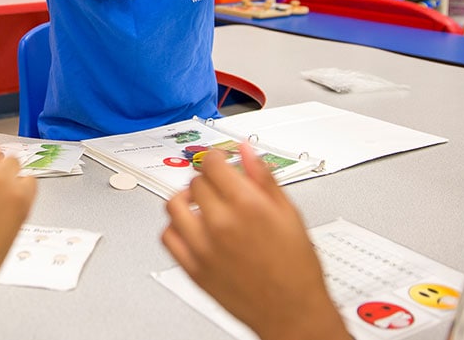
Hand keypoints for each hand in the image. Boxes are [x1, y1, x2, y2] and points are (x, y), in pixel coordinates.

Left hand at [162, 143, 346, 339]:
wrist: (292, 310)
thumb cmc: (295, 268)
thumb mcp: (289, 213)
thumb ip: (264, 178)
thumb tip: (247, 152)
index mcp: (247, 205)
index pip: (213, 164)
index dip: (217, 159)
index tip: (221, 162)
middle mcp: (221, 223)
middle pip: (195, 182)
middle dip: (207, 179)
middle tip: (219, 186)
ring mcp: (203, 247)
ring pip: (174, 205)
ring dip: (185, 198)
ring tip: (199, 203)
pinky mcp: (193, 268)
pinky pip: (168, 237)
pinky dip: (175, 227)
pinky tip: (190, 227)